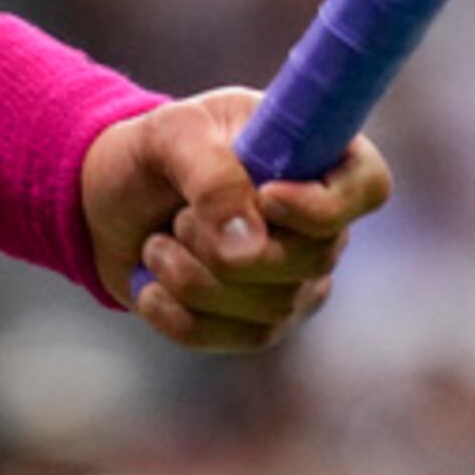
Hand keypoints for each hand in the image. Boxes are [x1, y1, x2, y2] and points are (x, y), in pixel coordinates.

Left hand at [82, 86, 390, 353]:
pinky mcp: (260, 325)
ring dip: (192, 276)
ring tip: (158, 243)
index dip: (324, 204)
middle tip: (179, 217)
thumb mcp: (171, 136)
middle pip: (312, 258)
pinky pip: (234, 338)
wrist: (106, 203)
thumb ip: (211, 176)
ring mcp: (296, 281)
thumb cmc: (154, 154)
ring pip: (270, 305)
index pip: (367, 186)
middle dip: (225, 243)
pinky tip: (151, 286)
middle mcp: (319, 225)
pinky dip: (178, 314)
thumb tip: (249, 248)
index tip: (266, 197)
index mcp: (314, 156)